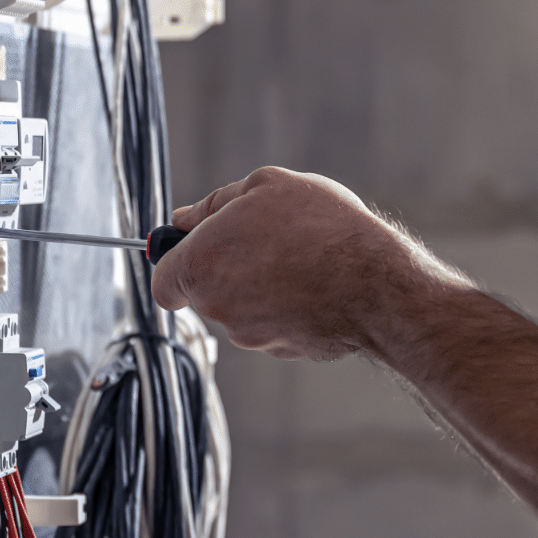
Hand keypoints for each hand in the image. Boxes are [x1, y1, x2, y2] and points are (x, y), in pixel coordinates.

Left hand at [152, 166, 445, 360]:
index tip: (196, 249)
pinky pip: (275, 326)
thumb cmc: (320, 227)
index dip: (176, 263)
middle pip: (206, 292)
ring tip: (301, 259)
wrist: (374, 283)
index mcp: (200, 265)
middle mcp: (217, 307)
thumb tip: (184, 219)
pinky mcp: (284, 351)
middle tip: (268, 239)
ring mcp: (251, 335)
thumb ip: (214, 204)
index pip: (163, 280)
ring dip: (262, 287)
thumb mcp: (265, 186)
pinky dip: (289, 308)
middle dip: (228, 268)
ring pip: (243, 309)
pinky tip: (316, 285)